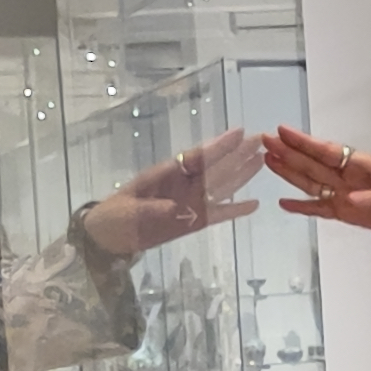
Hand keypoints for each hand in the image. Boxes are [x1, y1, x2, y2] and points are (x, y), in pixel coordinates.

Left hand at [79, 126, 264, 255]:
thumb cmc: (116, 218)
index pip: (197, 158)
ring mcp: (191, 202)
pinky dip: (235, 209)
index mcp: (166, 175)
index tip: (239, 132)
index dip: (218, 146)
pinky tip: (253, 204)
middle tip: (261, 140)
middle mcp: (184, 185)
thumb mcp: (130, 213)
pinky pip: (218, 213)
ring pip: (222, 186)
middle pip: (216, 167)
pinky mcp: (194, 221)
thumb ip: (152, 210)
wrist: (109, 237)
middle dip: (237, 154)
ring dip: (241, 174)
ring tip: (261, 160)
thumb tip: (175, 210)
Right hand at [263, 127, 370, 245]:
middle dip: (289, 153)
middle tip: (264, 140)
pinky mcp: (349, 213)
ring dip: (290, 173)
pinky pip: (321, 208)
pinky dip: (303, 205)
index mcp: (363, 167)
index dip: (304, 143)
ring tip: (268, 161)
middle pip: (313, 164)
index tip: (282, 131)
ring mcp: (347, 195)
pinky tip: (284, 202)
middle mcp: (350, 178)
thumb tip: (349, 201)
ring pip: (312, 182)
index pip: (327, 152)